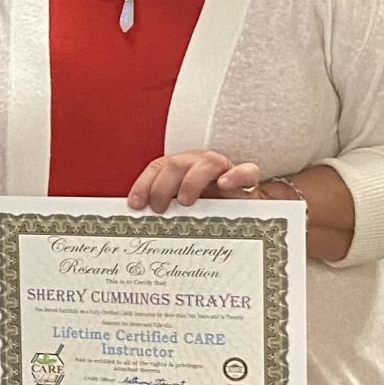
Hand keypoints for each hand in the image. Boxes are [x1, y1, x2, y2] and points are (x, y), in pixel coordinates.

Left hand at [127, 150, 263, 212]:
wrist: (247, 215)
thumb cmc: (210, 214)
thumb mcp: (182, 213)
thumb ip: (165, 212)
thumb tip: (140, 222)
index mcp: (181, 171)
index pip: (158, 168)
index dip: (144, 184)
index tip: (135, 204)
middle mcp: (200, 166)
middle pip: (177, 164)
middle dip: (162, 186)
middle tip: (158, 208)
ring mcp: (224, 170)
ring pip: (207, 162)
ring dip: (191, 181)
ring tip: (185, 201)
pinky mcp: (248, 180)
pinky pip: (247, 171)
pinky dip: (235, 175)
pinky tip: (224, 184)